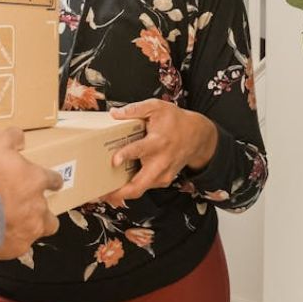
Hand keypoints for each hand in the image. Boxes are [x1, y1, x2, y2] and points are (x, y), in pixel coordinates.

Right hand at [0, 127, 62, 259]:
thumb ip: (10, 137)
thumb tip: (19, 135)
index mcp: (36, 181)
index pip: (54, 180)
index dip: (52, 180)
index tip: (51, 182)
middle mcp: (38, 207)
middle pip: (52, 214)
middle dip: (43, 212)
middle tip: (29, 208)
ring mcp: (29, 229)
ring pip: (40, 231)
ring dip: (32, 228)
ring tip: (17, 226)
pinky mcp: (16, 247)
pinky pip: (18, 247)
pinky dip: (11, 243)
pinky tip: (0, 237)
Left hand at [102, 99, 218, 204]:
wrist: (198, 136)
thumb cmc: (176, 121)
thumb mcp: (157, 107)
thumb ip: (135, 109)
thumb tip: (114, 113)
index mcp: (157, 142)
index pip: (141, 150)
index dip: (126, 155)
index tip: (114, 161)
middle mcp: (160, 161)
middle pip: (140, 184)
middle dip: (121, 193)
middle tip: (104, 194)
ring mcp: (163, 174)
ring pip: (140, 189)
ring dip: (122, 193)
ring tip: (105, 193)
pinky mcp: (163, 180)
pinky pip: (145, 187)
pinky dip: (132, 188)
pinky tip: (119, 186)